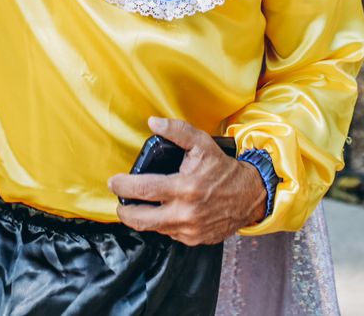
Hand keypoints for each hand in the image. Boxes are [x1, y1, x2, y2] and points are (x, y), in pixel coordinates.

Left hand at [108, 118, 267, 245]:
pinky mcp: (194, 239)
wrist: (249, 195)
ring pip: (153, 229)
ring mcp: (190, 230)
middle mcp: (186, 213)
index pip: (144, 189)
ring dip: (141, 219)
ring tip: (136, 206)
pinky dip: (161, 224)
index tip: (114, 182)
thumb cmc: (223, 168)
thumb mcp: (202, 144)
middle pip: (141, 219)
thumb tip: (153, 122)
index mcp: (185, 188)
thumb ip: (177, 130)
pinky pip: (169, 234)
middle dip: (124, 211)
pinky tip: (161, 213)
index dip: (124, 186)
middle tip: (119, 202)